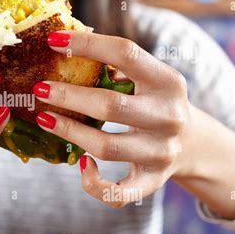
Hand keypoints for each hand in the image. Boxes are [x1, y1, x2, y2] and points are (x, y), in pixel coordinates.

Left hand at [33, 31, 193, 207]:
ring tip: (44, 118)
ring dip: (70, 132)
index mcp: (167, 82)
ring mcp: (161, 153)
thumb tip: (67, 49)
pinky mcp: (152, 181)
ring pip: (107, 147)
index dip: (87, 44)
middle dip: (69, 96)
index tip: (53, 41)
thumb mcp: (149, 79)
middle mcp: (169, 117)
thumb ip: (118, 66)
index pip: (126, 53)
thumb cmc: (156, 103)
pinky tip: (82, 165)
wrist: (194, 144)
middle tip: (40, 89)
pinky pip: (118, 193)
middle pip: (111, 106)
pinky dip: (94, 183)